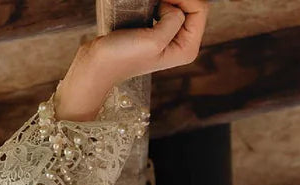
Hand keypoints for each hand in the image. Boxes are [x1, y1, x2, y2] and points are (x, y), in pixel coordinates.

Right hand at [58, 3, 209, 116]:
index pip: (200, 9)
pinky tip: (148, 4)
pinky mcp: (157, 28)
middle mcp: (183, 42)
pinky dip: (158, 0)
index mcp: (188, 48)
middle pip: (192, 5)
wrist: (100, 63)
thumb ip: (172, 21)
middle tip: (154, 1)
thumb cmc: (124, 56)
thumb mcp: (154, 41)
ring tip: (149, 4)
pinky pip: (166, 6)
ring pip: (179, 3)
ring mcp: (170, 35)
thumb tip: (175, 6)